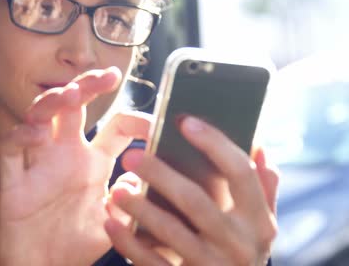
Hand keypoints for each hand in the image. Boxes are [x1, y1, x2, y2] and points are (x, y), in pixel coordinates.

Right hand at [0, 68, 152, 265]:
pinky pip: (11, 147)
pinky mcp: (13, 177)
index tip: (155, 123)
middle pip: (74, 107)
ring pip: (40, 116)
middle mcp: (66, 154)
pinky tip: (36, 133)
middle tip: (107, 75)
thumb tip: (143, 176)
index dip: (136, 118)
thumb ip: (129, 202)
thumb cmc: (74, 244)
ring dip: (54, 101)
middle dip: (89, 86)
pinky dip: (21, 135)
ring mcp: (38, 162)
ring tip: (71, 94)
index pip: (116, 127)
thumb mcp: (112, 223)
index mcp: (93, 162)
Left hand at [105, 116, 278, 265]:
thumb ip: (262, 189)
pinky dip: (129, 242)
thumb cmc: (240, 251)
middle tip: (131, 154)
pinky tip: (111, 223)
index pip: (240, 172)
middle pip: (196, 200)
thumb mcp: (261, 226)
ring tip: (115, 189)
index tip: (184, 120)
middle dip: (161, 175)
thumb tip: (259, 146)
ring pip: (171, 232)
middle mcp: (239, 243)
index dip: (214, 143)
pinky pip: (152, 262)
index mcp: (258, 220)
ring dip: (140, 208)